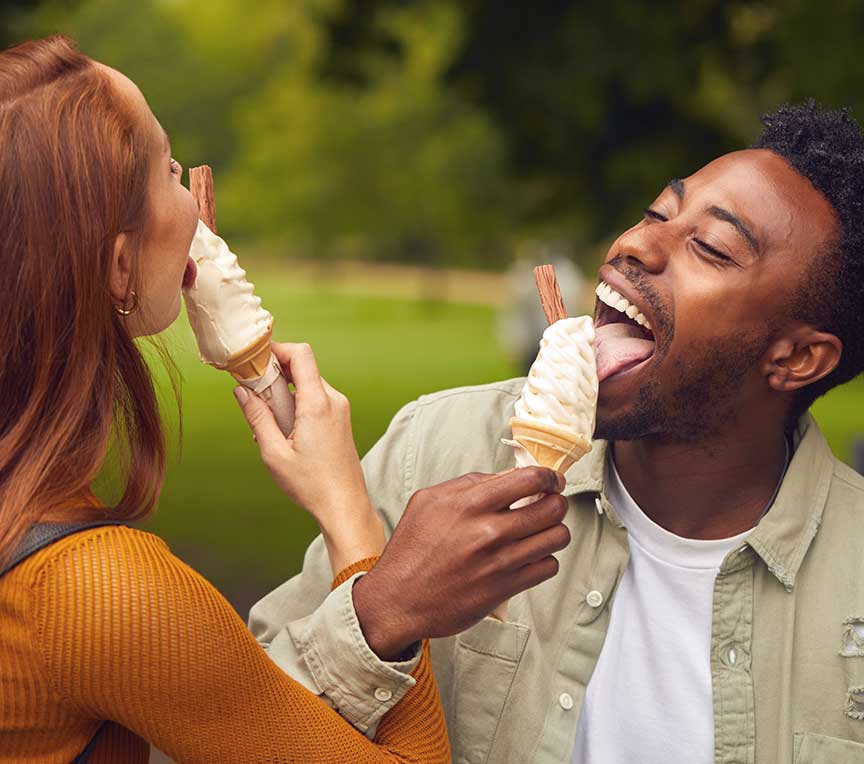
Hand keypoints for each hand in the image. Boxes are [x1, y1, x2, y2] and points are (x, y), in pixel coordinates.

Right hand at [234, 342, 384, 573]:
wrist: (344, 504)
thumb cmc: (311, 484)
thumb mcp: (274, 453)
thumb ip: (257, 417)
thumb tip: (241, 391)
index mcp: (318, 404)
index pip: (301, 354)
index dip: (276, 349)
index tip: (255, 359)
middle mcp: (333, 400)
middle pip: (302, 368)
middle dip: (274, 374)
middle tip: (253, 394)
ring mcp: (340, 408)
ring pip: (307, 383)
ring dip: (284, 392)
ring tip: (268, 422)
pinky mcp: (340, 418)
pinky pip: (315, 398)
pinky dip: (296, 404)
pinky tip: (283, 430)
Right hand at [352, 467, 569, 659]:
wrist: (397, 600)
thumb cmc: (411, 549)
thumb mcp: (428, 501)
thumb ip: (468, 483)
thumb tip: (507, 476)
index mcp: (470, 503)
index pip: (530, 479)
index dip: (548, 477)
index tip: (549, 480)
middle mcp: (489, 531)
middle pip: (552, 507)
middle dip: (556, 502)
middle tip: (548, 505)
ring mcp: (501, 561)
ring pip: (557, 537)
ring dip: (554, 531)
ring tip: (541, 532)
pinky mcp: (506, 588)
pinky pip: (548, 567)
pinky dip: (545, 560)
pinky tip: (530, 557)